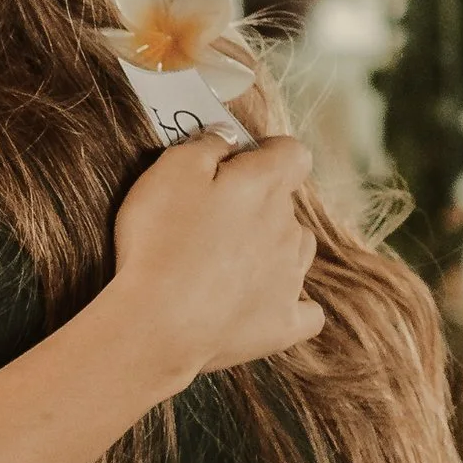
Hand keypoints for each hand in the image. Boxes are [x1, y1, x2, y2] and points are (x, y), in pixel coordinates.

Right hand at [107, 132, 321, 385]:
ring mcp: (291, 279)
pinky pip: (305, 310)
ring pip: (296, 251)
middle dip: (257, 203)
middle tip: (210, 217)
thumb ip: (206, 144)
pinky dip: (288, 303)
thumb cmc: (160, 242)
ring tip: (229, 261)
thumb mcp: (170, 171)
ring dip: (272, 248)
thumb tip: (228, 136)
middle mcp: (289, 229)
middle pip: (287, 205)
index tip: (240, 160)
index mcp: (266, 186)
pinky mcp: (284, 323)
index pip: (293, 153)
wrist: (157, 325)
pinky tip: (263, 304)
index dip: (269, 152)